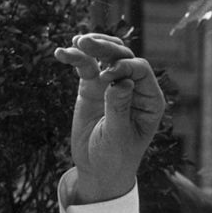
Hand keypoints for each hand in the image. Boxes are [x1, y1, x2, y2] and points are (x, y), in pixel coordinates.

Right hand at [54, 33, 164, 203]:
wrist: (98, 170)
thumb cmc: (116, 157)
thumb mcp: (118, 136)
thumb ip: (119, 109)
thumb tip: (122, 82)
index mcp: (149, 99)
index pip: (140, 70)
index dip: (124, 66)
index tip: (106, 77)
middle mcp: (134, 87)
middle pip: (123, 57)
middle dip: (106, 48)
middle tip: (86, 43)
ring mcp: (112, 85)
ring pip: (105, 57)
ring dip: (92, 46)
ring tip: (77, 41)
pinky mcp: (92, 88)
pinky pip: (85, 67)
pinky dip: (75, 58)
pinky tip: (62, 53)